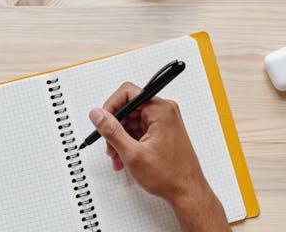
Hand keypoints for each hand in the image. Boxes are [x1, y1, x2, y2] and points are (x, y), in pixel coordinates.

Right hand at [88, 82, 227, 231]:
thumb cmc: (170, 176)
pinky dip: (130, 142)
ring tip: (118, 156)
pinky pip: (140, 129)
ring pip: (132, 121)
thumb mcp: (133, 154)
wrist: (187, 192)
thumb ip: (112, 131)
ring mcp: (165, 121)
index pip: (128, 93)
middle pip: (128, 108)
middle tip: (109, 144)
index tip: (102, 120)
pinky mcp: (163, 131)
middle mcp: (165, 112)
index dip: (111, 106)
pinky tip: (126, 157)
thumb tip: (97, 115)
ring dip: (121, 138)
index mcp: (161, 110)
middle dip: (115, 127)